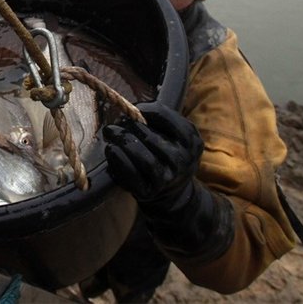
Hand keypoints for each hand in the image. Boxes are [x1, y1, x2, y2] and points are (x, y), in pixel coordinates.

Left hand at [104, 101, 233, 260]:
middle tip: (117, 120)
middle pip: (151, 137)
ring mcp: (167, 178)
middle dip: (130, 126)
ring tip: (110, 131)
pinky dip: (118, 159)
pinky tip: (110, 149)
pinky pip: (131, 173)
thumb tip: (130, 108)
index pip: (167, 118)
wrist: (174, 195)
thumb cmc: (168, 157)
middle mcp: (183, 160)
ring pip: (143, 157)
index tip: (135, 108)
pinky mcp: (150, 191)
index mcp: (192, 142)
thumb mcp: (176, 138)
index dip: (147, 109)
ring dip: (122, 141)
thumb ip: (160, 122)